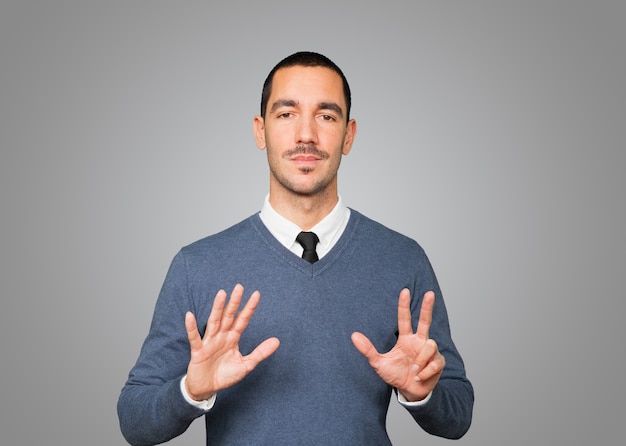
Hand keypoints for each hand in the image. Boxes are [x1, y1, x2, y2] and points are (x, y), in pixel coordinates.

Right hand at [184, 284, 279, 400]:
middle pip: (229, 316)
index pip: (243, 320)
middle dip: (234, 302)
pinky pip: (194, 338)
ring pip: (214, 322)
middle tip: (239, 287)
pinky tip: (190, 316)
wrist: (207, 389)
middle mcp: (221, 336)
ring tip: (221, 294)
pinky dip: (192, 327)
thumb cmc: (225, 375)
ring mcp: (209, 342)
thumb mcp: (246, 365)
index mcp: (233, 338)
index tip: (257, 294)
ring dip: (217, 308)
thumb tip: (277, 341)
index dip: (249, 308)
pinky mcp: (198, 351)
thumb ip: (260, 353)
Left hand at [351, 289, 444, 401]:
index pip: (404, 319)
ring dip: (420, 360)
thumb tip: (353, 335)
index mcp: (405, 339)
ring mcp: (430, 351)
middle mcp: (419, 341)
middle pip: (425, 320)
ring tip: (414, 371)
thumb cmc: (395, 375)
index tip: (404, 291)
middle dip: (427, 307)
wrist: (410, 392)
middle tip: (429, 293)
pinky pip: (434, 362)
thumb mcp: (378, 363)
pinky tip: (420, 377)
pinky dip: (425, 372)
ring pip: (430, 345)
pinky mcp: (439, 362)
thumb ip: (368, 350)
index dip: (404, 305)